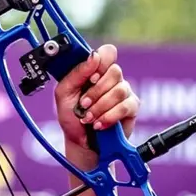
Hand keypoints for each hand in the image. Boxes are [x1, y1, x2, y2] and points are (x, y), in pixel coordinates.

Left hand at [54, 44, 139, 166]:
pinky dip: (109, 116)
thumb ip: (76, 74)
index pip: (107, 53)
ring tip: (88, 118)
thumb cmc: (71, 117)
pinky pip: (126, 105)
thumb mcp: (63, 94)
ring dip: (100, 106)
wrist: (79, 142)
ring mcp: (123, 92)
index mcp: (94, 72)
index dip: (101, 62)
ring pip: (120, 90)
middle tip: (83, 104)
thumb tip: (93, 56)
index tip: (90, 77)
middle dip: (96, 91)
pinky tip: (99, 124)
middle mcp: (111, 79)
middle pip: (114, 71)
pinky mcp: (132, 107)